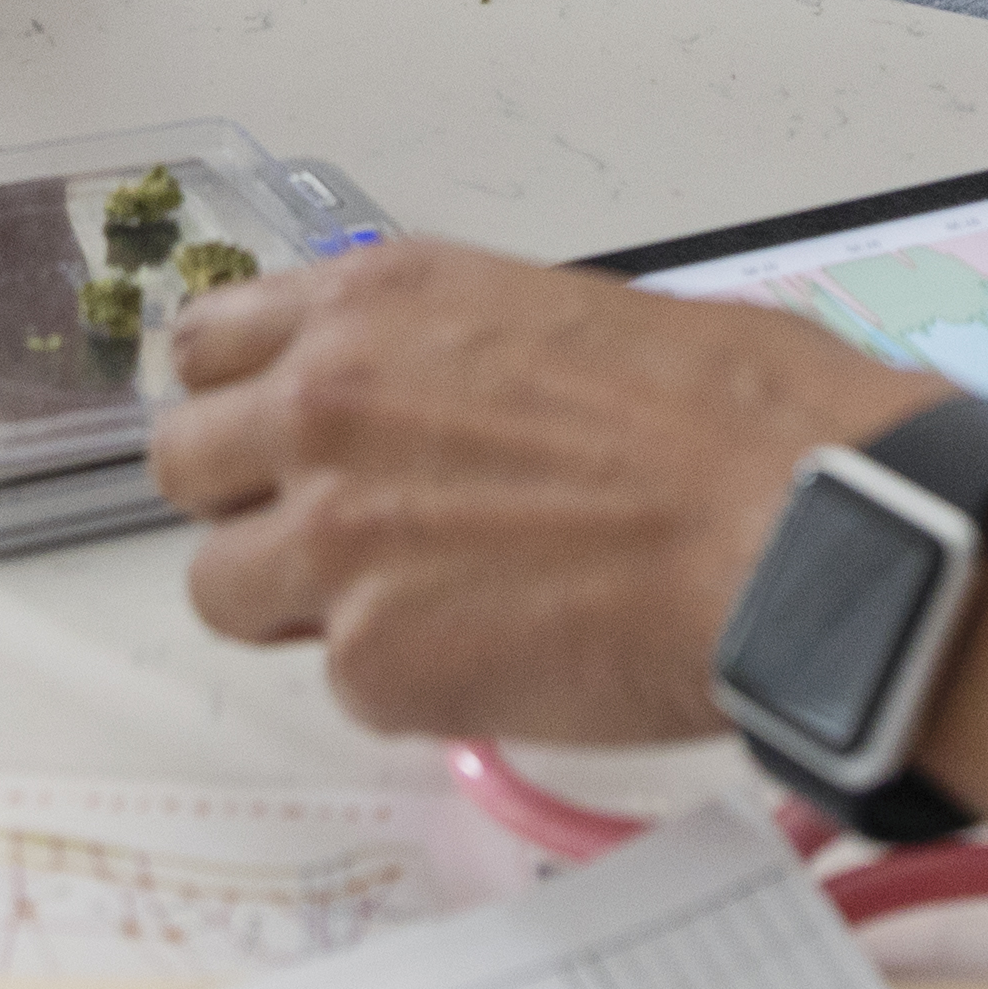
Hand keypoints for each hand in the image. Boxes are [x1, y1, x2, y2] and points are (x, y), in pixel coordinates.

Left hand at [151, 239, 940, 743]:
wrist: (804, 532)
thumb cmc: (741, 420)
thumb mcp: (564, 318)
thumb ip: (450, 363)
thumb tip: (437, 411)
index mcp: (378, 304)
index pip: (210, 344)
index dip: (244, 401)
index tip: (276, 437)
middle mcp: (326, 404)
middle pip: (183, 465)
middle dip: (249, 504)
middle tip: (339, 538)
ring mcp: (333, 537)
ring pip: (221, 589)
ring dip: (299, 608)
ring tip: (420, 613)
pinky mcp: (371, 661)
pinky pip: (341, 683)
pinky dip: (406, 684)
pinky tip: (503, 659)